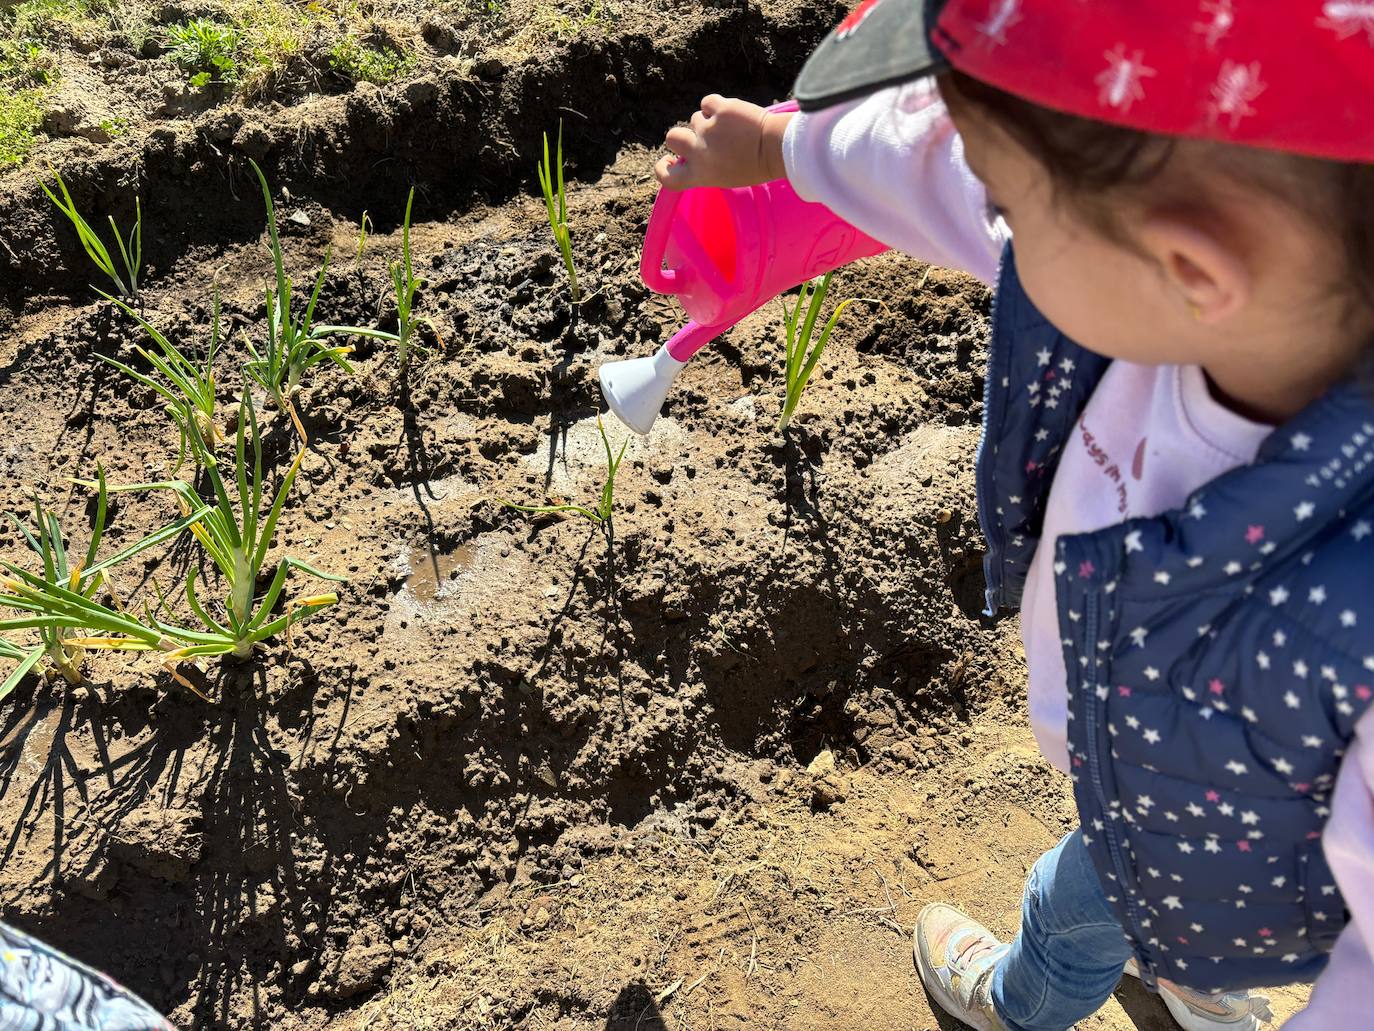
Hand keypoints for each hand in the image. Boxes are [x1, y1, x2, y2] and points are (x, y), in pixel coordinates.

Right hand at [653, 95, 792, 190]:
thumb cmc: (757, 168)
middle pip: (672, 137)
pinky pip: (708, 102)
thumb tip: (693, 153)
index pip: (667, 177)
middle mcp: (698, 152)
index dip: (663, 167)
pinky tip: (731, 113)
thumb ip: (706, 166)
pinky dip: (717, 105)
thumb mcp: (726, 178)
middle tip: (700, 137)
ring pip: (695, 118)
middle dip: (682, 135)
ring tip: (730, 127)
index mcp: (699, 175)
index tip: (669, 160)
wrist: (778, 149)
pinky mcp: (720, 109)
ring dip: (707, 120)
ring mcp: (707, 128)